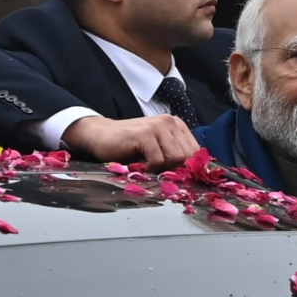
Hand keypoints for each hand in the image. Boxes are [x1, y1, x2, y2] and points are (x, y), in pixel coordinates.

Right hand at [61, 115, 199, 171]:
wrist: (100, 135)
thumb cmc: (129, 145)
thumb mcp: (158, 148)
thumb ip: (175, 155)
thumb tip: (193, 174)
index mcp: (177, 125)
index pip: (196, 151)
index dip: (187, 166)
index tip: (174, 173)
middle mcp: (170, 122)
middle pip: (188, 156)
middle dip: (173, 168)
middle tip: (155, 168)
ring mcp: (158, 126)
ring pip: (176, 158)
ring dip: (160, 168)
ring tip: (146, 164)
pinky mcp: (145, 134)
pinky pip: (158, 160)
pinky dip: (148, 168)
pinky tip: (138, 163)